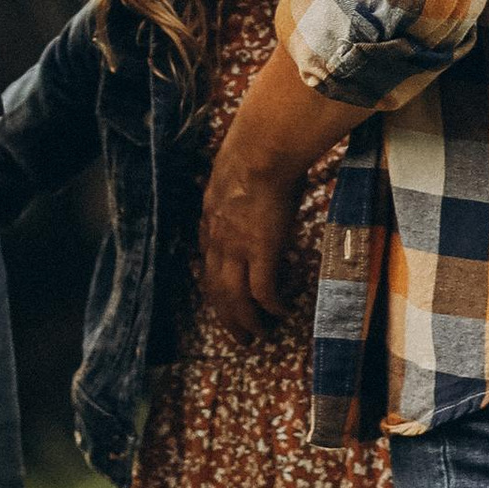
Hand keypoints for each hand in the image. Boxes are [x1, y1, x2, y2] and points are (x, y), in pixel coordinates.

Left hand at [199, 43, 347, 337]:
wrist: (259, 149)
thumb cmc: (255, 151)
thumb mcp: (236, 172)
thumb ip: (240, 186)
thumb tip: (260, 181)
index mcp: (210, 222)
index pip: (208, 265)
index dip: (216, 287)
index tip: (225, 300)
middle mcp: (217, 241)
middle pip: (216, 290)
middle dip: (227, 318)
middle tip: (240, 338)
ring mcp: (236, 249)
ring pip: (235, 298)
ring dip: (246, 321)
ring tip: (258, 337)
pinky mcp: (260, 252)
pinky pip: (262, 291)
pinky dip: (270, 306)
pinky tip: (281, 313)